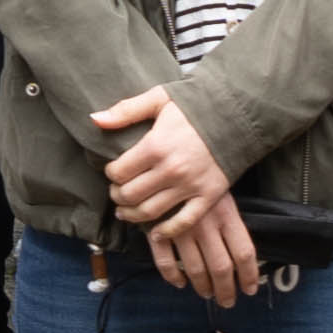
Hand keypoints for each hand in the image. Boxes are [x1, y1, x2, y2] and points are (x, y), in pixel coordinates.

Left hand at [93, 85, 229, 227]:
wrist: (238, 113)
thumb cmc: (196, 104)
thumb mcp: (159, 99)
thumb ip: (126, 111)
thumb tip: (95, 119)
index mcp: (156, 146)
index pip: (119, 172)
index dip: (110, 174)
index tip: (113, 171)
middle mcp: (171, 170)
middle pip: (131, 195)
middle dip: (118, 196)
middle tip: (117, 192)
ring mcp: (190, 186)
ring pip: (150, 212)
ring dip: (132, 215)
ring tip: (127, 211)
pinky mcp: (209, 196)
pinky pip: (184, 222)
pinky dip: (167, 231)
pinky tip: (155, 233)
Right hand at [152, 188, 256, 307]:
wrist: (165, 161)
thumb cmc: (199, 179)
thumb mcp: (222, 195)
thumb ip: (231, 223)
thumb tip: (243, 257)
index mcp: (226, 214)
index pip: (244, 252)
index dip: (249, 275)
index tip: (250, 289)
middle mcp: (206, 224)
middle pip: (221, 267)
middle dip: (226, 289)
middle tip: (228, 301)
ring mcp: (181, 228)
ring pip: (195, 269)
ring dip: (202, 286)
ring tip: (207, 293)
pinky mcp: (158, 230)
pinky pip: (165, 261)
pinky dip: (172, 276)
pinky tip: (180, 283)